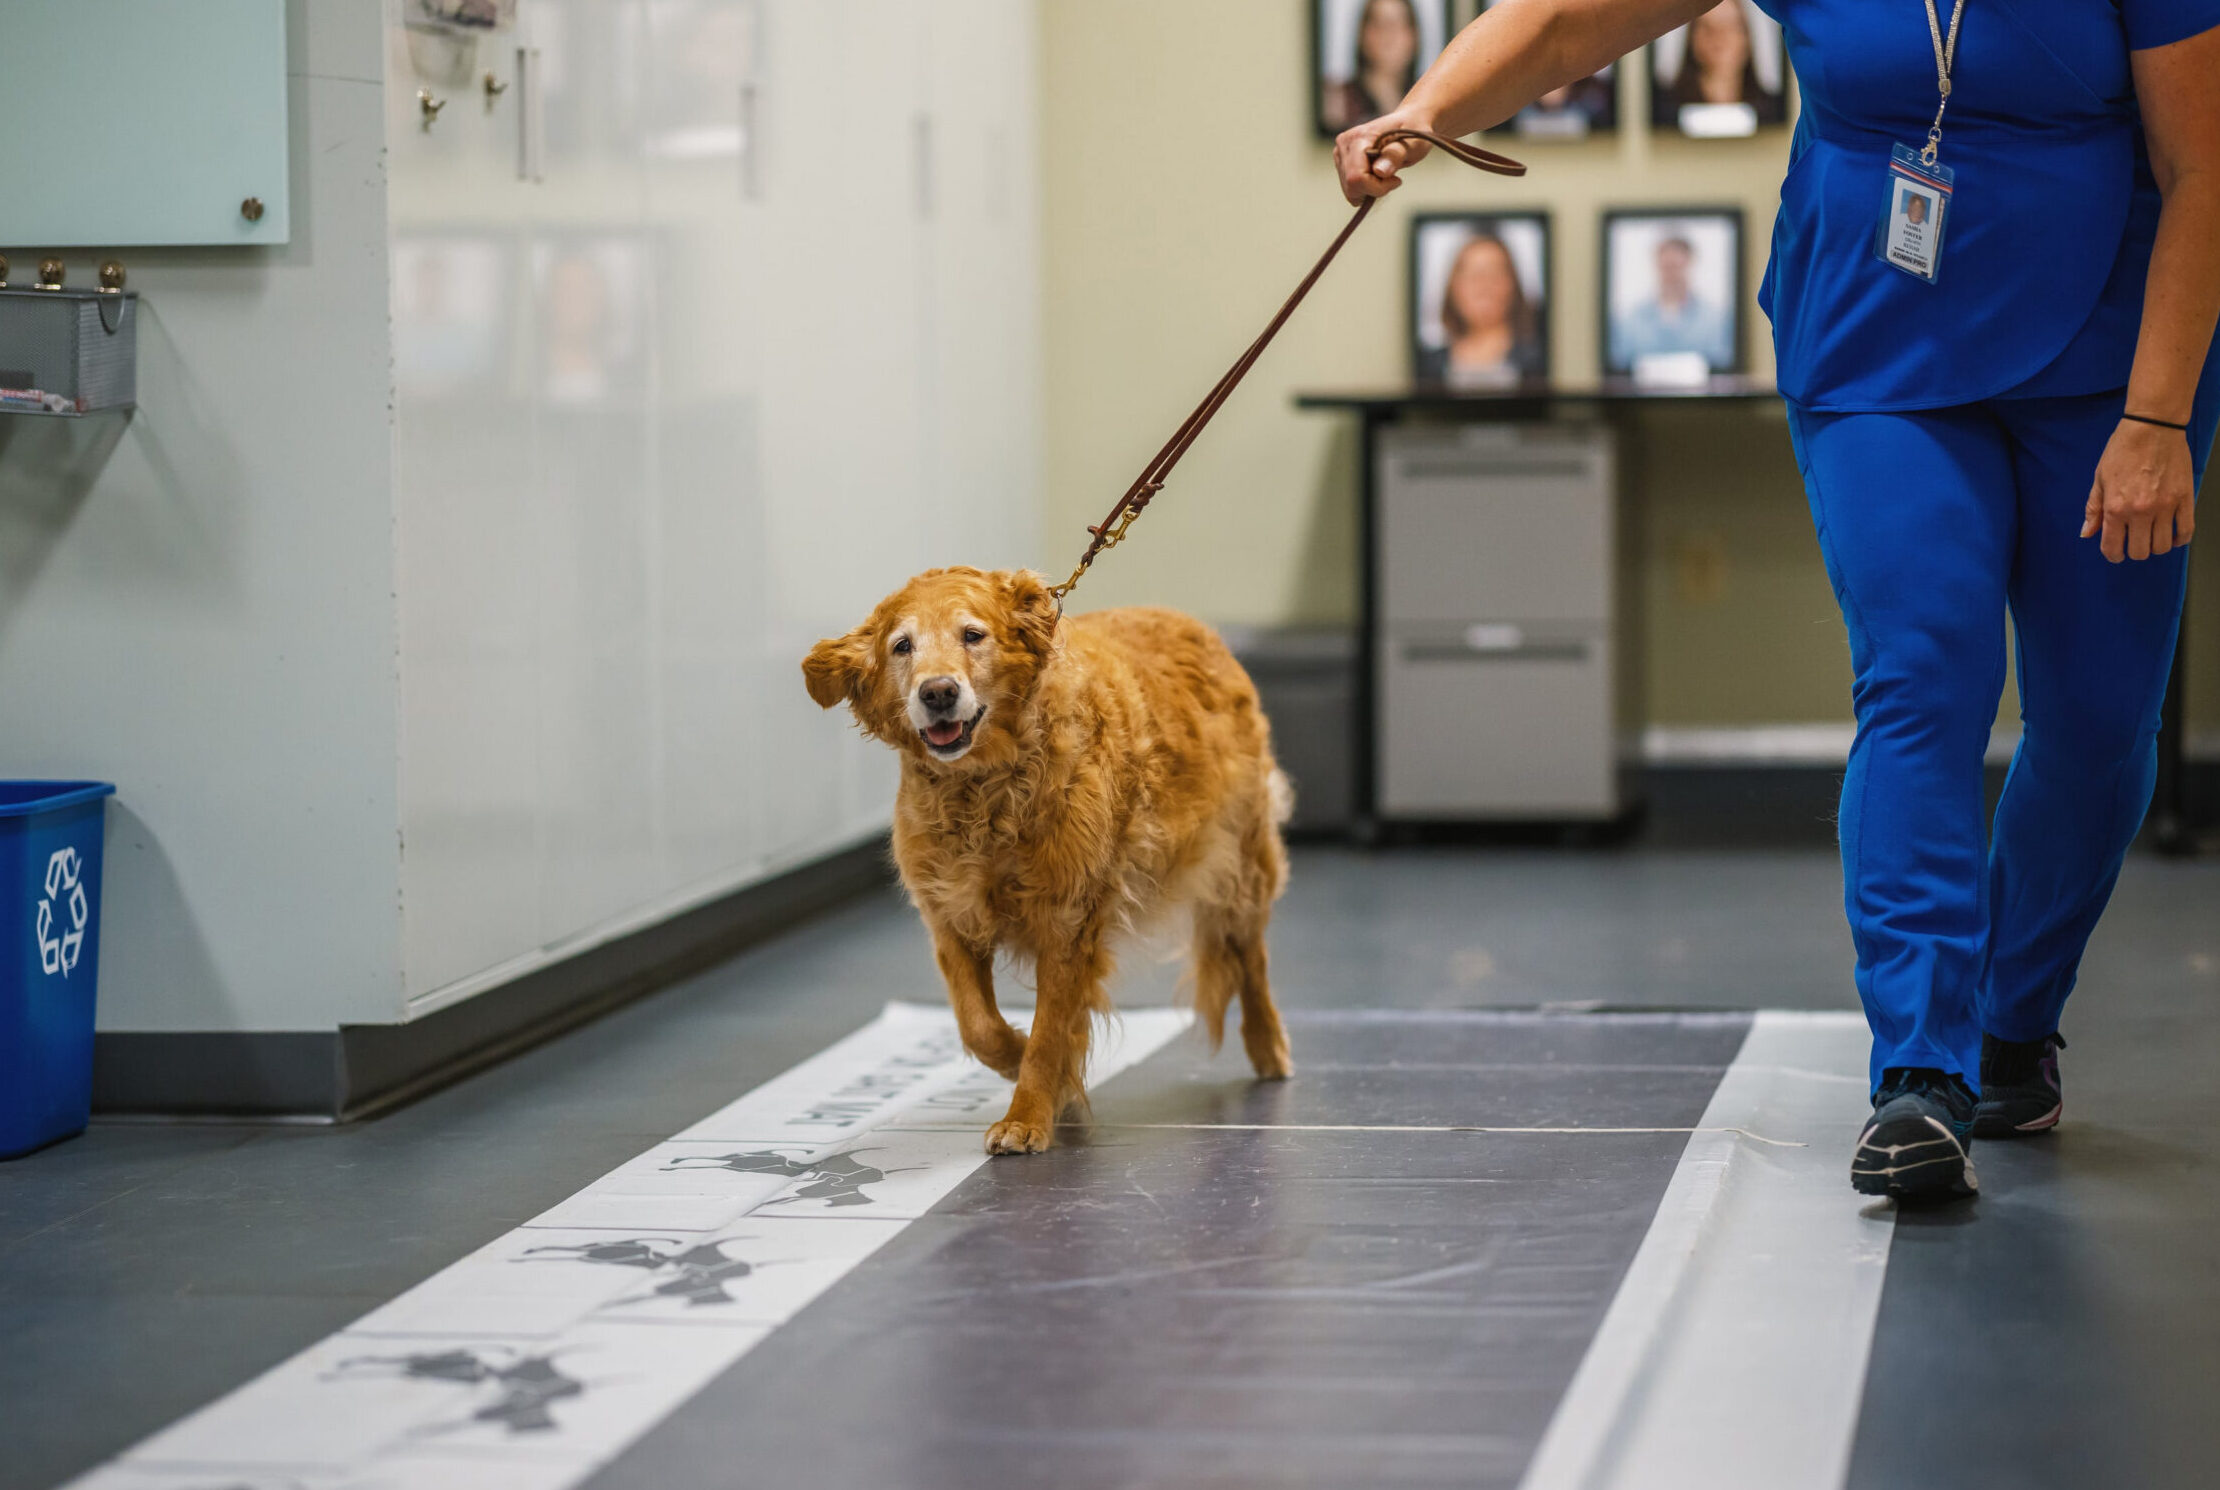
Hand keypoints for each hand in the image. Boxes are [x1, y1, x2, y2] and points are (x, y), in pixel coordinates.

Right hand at [1333, 107, 1436, 205]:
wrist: (1408, 122)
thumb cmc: (1414, 131)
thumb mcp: (1414, 144)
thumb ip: (1395, 156)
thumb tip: (1380, 171)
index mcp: (1359, 137)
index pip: (1356, 177)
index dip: (1377, 187)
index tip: (1396, 179)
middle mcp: (1344, 144)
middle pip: (1351, 187)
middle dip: (1374, 189)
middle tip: (1391, 178)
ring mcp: (1341, 153)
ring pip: (1350, 191)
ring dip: (1370, 189)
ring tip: (1385, 174)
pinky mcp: (1342, 161)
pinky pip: (1350, 188)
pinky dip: (1366, 188)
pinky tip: (1377, 175)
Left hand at [2083, 418, 2196, 561]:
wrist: (2152, 428)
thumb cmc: (2122, 451)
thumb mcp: (2099, 479)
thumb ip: (2094, 510)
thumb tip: (2087, 534)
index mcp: (2116, 508)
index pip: (2113, 546)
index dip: (2112, 555)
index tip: (2115, 554)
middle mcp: (2141, 511)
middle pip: (2141, 551)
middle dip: (2134, 552)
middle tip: (2134, 543)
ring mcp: (2165, 506)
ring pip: (2162, 546)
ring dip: (2156, 546)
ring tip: (2152, 537)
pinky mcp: (2185, 498)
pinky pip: (2186, 530)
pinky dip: (2180, 539)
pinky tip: (2173, 536)